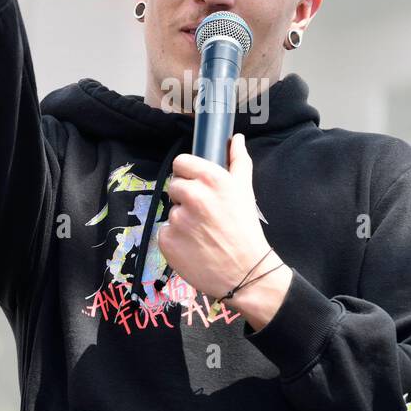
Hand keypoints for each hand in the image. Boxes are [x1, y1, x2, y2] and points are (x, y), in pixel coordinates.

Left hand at [158, 134, 285, 320]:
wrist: (246, 272)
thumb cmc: (246, 229)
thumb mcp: (245, 190)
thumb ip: (238, 160)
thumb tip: (235, 138)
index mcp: (211, 179)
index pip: (181, 163)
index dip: (188, 174)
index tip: (197, 186)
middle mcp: (193, 195)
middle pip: (174, 186)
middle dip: (185, 198)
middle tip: (203, 214)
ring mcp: (178, 219)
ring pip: (171, 211)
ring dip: (182, 220)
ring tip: (201, 234)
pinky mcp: (167, 240)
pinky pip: (165, 232)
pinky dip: (175, 239)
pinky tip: (193, 247)